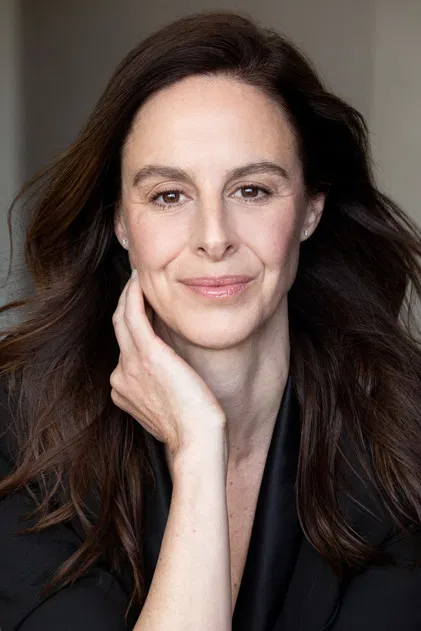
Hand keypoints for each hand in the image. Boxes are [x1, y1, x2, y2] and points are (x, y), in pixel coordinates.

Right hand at [110, 270, 226, 455]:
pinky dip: (133, 295)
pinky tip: (139, 281)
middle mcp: (121, 375)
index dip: (134, 324)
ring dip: (128, 294)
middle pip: (119, 329)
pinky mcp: (147, 355)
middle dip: (126, 303)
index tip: (146, 307)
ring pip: (122, 318)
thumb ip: (163, 389)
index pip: (126, 347)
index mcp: (124, 388)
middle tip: (137, 282)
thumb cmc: (193, 427)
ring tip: (138, 277)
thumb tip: (173, 377)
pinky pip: (132, 315)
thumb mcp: (171, 407)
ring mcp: (130, 365)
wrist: (197, 442)